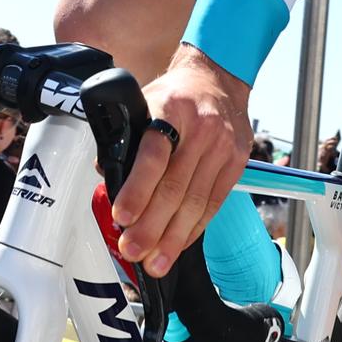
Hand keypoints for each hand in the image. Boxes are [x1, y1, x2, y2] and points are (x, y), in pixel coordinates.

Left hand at [112, 45, 252, 277]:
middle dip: (152, 225)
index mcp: (170, 109)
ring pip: (196, 202)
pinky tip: (178, 245)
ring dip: (173, 237)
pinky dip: (194, 228)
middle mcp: (201, 129)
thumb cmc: (174, 94)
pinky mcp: (236, 164)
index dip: (137, 188)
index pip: (154, 153)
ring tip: (155, 263)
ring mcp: (222, 147)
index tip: (121, 215)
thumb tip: (104, 172)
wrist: (218, 78)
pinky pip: (214, 203)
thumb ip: (126, 135)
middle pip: (175, 186)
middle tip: (133, 251)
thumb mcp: (143, 100)